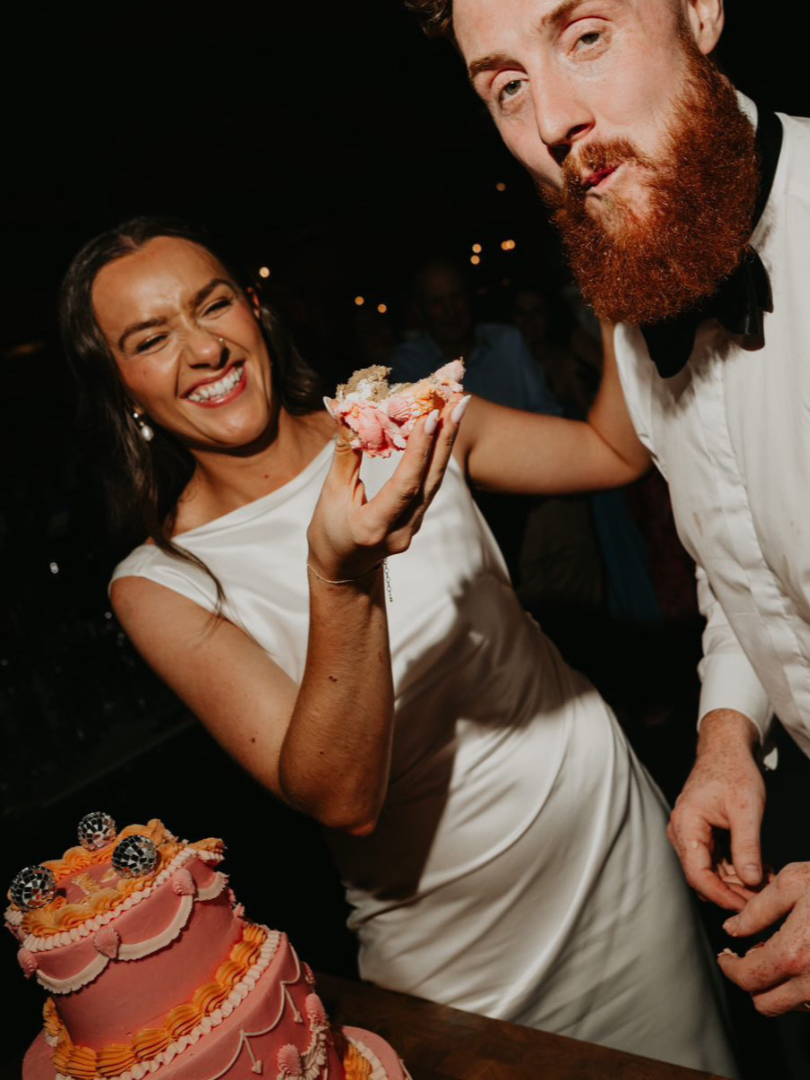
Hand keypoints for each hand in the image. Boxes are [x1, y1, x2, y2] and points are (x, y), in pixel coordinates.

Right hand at [307, 396, 467, 581]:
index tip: (429, 417)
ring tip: (456, 408)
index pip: (405, 487)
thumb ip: (345, 455)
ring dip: (447, 443)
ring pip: (435, 481)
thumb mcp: (331, 495)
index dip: (419, 452)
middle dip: (446, 438)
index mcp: (372, 527)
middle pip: (430, 481)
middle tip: (458, 402)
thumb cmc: (329, 533)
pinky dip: (436, 454)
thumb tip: (347, 412)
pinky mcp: (418, 520)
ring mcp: (414, 528)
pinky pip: (430, 484)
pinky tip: (443, 430)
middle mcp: (401, 531)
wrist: (342, 571)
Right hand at [667, 709, 765, 909]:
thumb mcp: (747, 809)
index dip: (721, 896)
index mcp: (686, 825)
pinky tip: (760, 872)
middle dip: (734, 893)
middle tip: (764, 901)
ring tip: (767, 885)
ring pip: (712, 873)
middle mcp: (682, 834)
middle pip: (704, 878)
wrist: (726, 750)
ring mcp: (690, 836)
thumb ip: (747, 847)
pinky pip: (717, 862)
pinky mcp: (702, 836)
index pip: (697, 874)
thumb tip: (750, 883)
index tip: (747, 908)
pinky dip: (738, 870)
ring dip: (738, 884)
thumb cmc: (733, 772)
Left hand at [719, 863, 809, 1014]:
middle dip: (751, 982)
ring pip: (791, 1006)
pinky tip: (803, 958)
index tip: (726, 957)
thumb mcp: (793, 883)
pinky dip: (802, 987)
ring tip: (780, 952)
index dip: (729, 967)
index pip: (747, 978)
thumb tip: (733, 929)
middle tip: (746, 958)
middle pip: (765, 1004)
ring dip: (778, 985)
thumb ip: (757, 910)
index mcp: (794, 954)